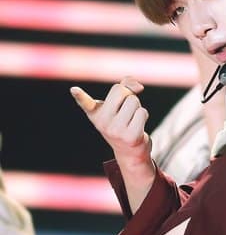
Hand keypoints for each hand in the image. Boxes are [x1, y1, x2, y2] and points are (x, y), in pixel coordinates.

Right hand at [70, 77, 155, 211]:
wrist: (129, 149)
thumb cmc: (123, 119)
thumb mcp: (119, 101)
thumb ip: (126, 84)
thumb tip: (138, 87)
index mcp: (95, 113)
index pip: (86, 103)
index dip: (80, 95)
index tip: (74, 89)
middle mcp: (102, 122)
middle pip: (121, 90)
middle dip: (128, 95)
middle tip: (126, 109)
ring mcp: (115, 131)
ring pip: (134, 101)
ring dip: (137, 107)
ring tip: (131, 119)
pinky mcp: (130, 137)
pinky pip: (142, 112)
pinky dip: (143, 116)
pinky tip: (137, 126)